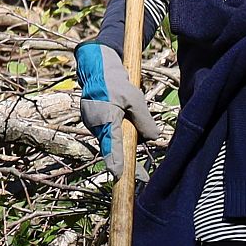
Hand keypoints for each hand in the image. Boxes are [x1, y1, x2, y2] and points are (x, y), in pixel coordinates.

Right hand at [74, 42, 160, 179]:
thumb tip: (154, 138)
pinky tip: (118, 111)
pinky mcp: (92, 122)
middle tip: (136, 143)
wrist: (97, 69)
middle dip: (127, 145)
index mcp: (106, 121)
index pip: (112, 147)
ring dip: (122, 133)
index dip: (116, 162)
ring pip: (112, 138)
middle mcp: (96, 126)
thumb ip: (144, 120)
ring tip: (124, 111)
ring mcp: (92, 125)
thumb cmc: (116, 83)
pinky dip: (116, 127)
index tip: (118, 176)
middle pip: (115, 145)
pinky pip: (108, 131)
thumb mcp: (135, 99)